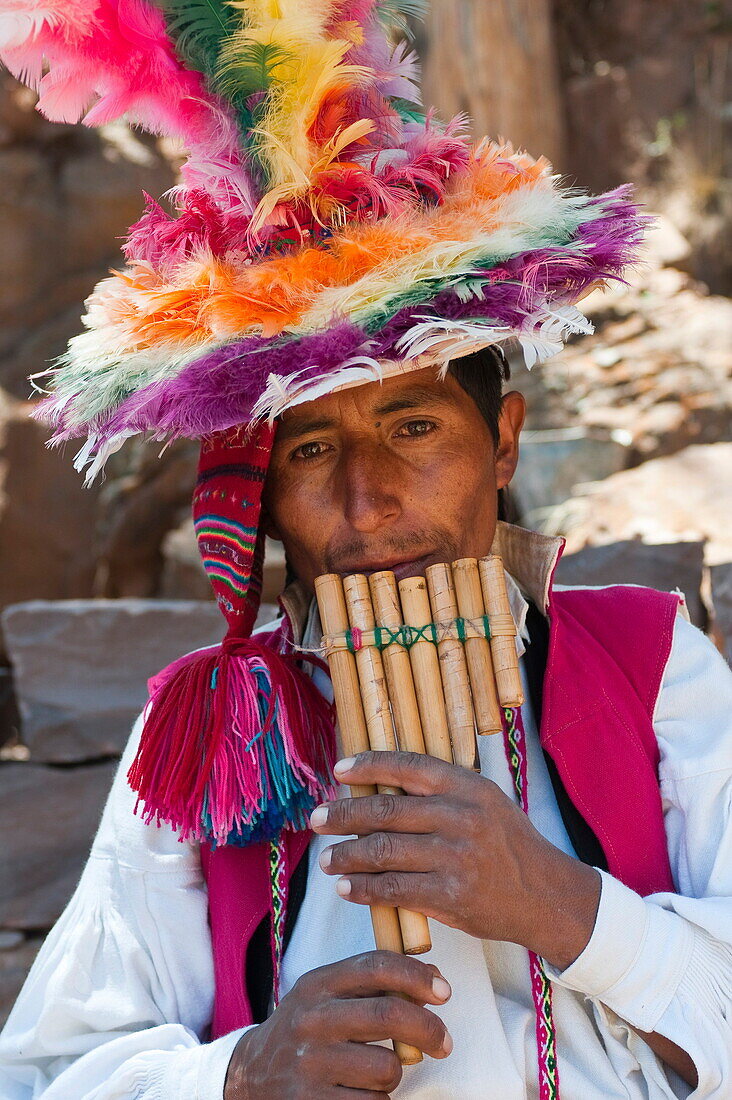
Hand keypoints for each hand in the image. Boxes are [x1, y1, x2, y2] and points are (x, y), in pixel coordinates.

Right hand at [223, 951, 452, 1098]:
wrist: (250, 1077)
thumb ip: (371, 984)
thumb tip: (434, 979)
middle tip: (444, 1042)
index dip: (417, 976)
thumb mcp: (325, 996)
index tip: (444, 991)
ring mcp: (310, 1063)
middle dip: (429, 1029)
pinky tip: (363, 1095)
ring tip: (381, 1073)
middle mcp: (311, 1019)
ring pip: (386, 1068)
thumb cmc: (306, 1032)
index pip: (376, 966)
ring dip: (396, 1074)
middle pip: (388, 1015)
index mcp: (318, 985)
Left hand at [312, 751, 600, 969]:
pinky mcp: (451, 895)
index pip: (408, 765)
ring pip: (384, 851)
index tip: (339, 771)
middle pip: (386, 811)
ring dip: (346, 855)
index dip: (369, 765)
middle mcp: (460, 816)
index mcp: (467, 787)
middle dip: (343, 815)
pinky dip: (364, 889)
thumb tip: (381, 786)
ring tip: (326, 860)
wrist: (546, 894)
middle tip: (316, 819)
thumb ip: (443, 792)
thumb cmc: (508, 844)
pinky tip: (347, 888)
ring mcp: (455, 857)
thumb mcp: (486, 801)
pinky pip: (395, 889)